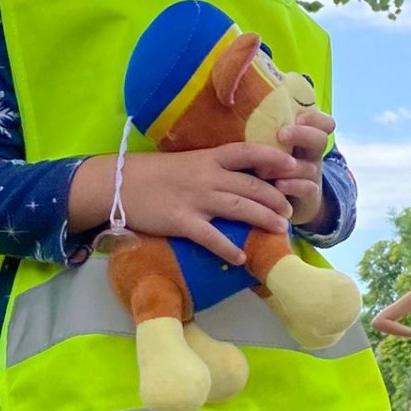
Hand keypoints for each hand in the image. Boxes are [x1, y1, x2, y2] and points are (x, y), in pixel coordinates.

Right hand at [118, 143, 296, 264]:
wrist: (117, 183)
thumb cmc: (151, 173)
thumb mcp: (185, 163)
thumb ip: (210, 168)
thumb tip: (236, 175)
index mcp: (208, 158)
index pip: (248, 152)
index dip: (273, 158)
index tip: (293, 165)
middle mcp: (207, 176)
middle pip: (251, 185)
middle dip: (275, 197)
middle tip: (290, 210)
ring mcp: (195, 199)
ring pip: (239, 207)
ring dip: (263, 218)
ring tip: (280, 229)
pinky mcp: (181, 221)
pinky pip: (210, 237)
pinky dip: (227, 248)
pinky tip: (241, 258)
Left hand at [274, 108, 334, 226]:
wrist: (284, 203)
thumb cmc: (269, 168)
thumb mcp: (270, 147)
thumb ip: (263, 132)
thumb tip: (236, 106)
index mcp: (304, 138)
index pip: (323, 123)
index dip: (315, 118)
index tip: (297, 117)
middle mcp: (311, 155)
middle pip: (320, 139)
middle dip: (301, 134)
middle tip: (281, 134)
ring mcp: (312, 175)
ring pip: (309, 166)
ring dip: (287, 166)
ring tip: (263, 170)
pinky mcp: (309, 195)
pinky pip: (308, 188)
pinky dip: (293, 185)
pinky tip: (278, 185)